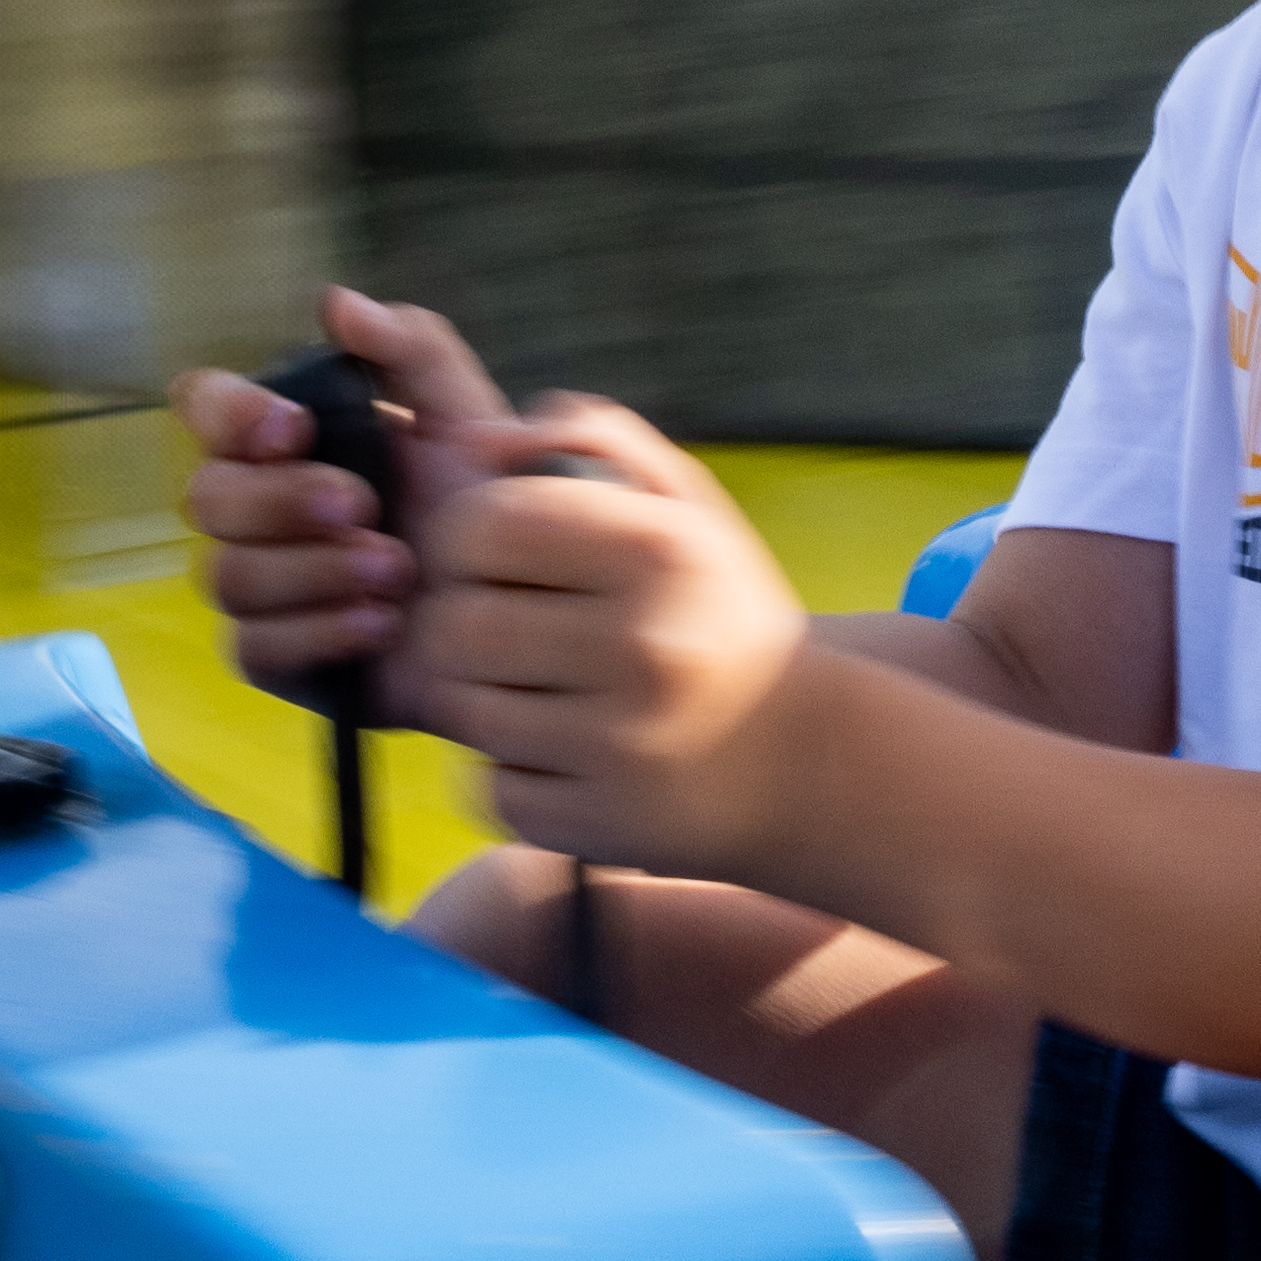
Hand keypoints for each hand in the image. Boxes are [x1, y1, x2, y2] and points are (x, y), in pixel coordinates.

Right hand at [173, 288, 511, 712]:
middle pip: (205, 497)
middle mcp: (259, 508)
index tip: (293, 428)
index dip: (228, 413)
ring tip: (399, 572)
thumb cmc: (488, 503)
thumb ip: (413, 348)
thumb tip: (335, 303)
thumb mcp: (467, 415)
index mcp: (288, 439)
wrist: (530, 605)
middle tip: (363, 506)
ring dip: (314, 570)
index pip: (205, 405)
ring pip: (227, 575)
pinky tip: (382, 621)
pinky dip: (320, 630)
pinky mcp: (277, 654)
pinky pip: (255, 646)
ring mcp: (262, 584)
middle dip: (281, 500)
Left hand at [411, 399, 819, 878]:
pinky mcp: (596, 823)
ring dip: (481, 699)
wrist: (809, 761)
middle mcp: (644, 644)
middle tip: (507, 632)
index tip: (499, 557)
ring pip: (460, 711)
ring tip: (535, 691)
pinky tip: (564, 755)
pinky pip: (488, 787)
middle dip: (464, 625)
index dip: (465, 538)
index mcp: (661, 550)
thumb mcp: (689, 508)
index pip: (478, 524)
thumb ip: (597, 440)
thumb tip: (484, 436)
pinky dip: (511, 772)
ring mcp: (620, 744)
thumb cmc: (721, 615)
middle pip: (451, 625)